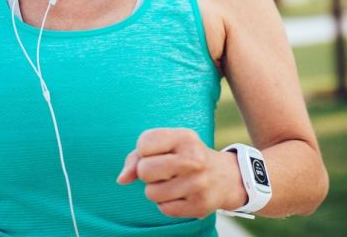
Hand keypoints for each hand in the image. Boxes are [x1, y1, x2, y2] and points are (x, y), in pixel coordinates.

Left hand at [116, 128, 246, 218]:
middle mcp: (193, 159)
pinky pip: (163, 209)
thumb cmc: (185, 156)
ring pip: (151, 193)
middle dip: (147, 173)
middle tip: (164, 170)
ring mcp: (197, 184)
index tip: (157, 152)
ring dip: (157, 190)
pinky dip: (167, 203)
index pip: (144, 143)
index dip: (144, 151)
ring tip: (173, 182)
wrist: (225, 177)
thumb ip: (137, 156)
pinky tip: (181, 194)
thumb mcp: (168, 145)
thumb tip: (122, 179)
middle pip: (144, 170)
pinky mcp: (199, 206)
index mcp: (185, 137)